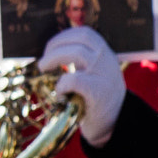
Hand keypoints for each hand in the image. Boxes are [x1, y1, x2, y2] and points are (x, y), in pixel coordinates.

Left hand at [40, 26, 126, 146]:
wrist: (113, 125)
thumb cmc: (95, 98)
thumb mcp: (93, 73)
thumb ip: (79, 59)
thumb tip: (49, 48)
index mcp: (105, 54)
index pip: (86, 33)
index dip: (64, 36)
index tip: (51, 47)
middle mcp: (107, 61)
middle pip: (80, 39)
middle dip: (55, 45)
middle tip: (44, 61)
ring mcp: (104, 76)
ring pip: (76, 53)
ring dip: (53, 59)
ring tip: (44, 70)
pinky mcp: (99, 93)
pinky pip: (75, 80)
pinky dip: (61, 85)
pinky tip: (60, 94)